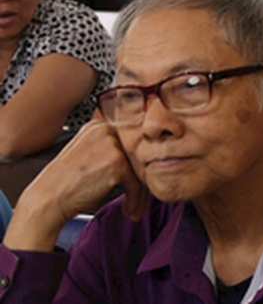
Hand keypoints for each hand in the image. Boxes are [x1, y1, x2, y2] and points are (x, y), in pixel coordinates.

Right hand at [3, 121, 146, 251]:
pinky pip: (136, 184)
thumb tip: (141, 157)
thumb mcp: (87, 154)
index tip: (137, 184)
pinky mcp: (116, 163)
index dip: (136, 167)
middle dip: (140, 181)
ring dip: (140, 193)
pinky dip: (135, 200)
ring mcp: (112, 145)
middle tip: (139, 200)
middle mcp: (106, 130)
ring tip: (134, 208)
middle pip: (137, 157)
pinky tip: (129, 210)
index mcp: (98, 126)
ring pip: (140, 171)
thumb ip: (110, 149)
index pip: (129, 146)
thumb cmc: (65, 183)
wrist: (47, 199)